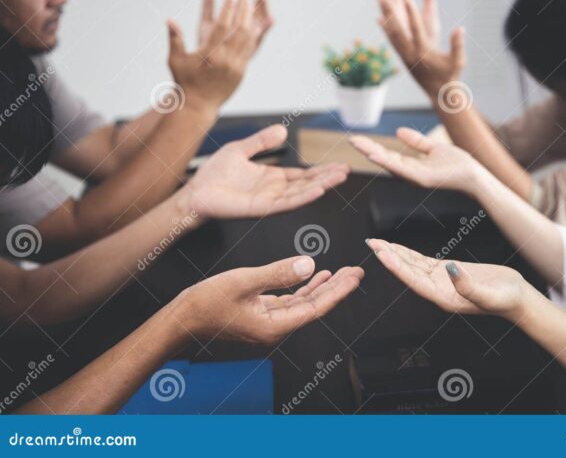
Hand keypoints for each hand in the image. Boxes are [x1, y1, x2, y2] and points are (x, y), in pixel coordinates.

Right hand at [167, 0, 273, 108]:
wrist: (198, 106)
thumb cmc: (184, 82)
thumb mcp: (176, 60)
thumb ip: (175, 39)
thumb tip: (168, 19)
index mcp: (211, 55)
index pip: (223, 27)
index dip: (228, 9)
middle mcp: (226, 60)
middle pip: (239, 31)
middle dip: (244, 12)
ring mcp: (236, 67)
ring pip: (247, 41)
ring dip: (250, 23)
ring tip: (252, 9)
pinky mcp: (241, 72)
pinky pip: (250, 51)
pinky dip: (253, 38)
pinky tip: (254, 27)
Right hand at [177, 255, 363, 344]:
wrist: (181, 319)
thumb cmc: (206, 303)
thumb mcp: (244, 281)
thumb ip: (278, 273)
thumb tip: (309, 265)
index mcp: (274, 326)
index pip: (316, 308)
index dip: (338, 292)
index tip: (355, 277)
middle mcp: (275, 328)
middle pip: (315, 306)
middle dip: (337, 288)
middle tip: (357, 272)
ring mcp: (269, 322)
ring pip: (304, 303)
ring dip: (323, 286)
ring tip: (342, 272)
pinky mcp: (261, 314)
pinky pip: (290, 301)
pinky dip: (304, 288)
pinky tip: (315, 276)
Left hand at [181, 124, 349, 218]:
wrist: (194, 192)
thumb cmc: (213, 175)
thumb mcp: (241, 150)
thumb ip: (262, 141)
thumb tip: (283, 130)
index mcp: (272, 179)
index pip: (303, 175)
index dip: (321, 171)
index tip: (339, 165)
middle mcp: (275, 191)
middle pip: (307, 184)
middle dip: (327, 178)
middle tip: (346, 170)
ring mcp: (270, 201)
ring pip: (301, 194)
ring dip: (321, 186)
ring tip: (339, 178)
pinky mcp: (261, 209)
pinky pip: (286, 203)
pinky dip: (303, 197)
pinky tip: (318, 190)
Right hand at [349, 126, 481, 191]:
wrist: (474, 175)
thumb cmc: (457, 164)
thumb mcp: (433, 148)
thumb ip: (416, 142)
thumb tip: (398, 131)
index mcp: (412, 166)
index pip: (388, 155)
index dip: (373, 147)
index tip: (358, 138)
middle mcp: (410, 173)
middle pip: (385, 159)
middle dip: (367, 149)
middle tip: (351, 138)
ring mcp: (414, 177)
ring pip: (390, 163)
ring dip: (373, 153)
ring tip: (358, 144)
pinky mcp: (421, 179)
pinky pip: (401, 169)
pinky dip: (387, 162)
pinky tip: (375, 154)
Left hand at [366, 238, 524, 318]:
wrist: (518, 298)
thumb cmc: (506, 300)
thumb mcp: (490, 295)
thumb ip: (468, 286)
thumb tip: (450, 269)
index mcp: (444, 298)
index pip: (414, 281)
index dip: (397, 267)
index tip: (382, 255)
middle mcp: (438, 291)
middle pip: (408, 272)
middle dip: (389, 257)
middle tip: (371, 243)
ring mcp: (442, 281)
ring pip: (412, 265)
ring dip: (395, 254)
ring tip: (378, 243)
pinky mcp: (448, 272)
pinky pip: (423, 262)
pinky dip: (409, 254)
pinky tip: (398, 247)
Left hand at [374, 0, 463, 95]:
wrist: (437, 93)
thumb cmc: (450, 76)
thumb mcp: (458, 62)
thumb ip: (457, 45)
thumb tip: (460, 29)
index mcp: (423, 53)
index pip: (416, 31)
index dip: (412, 14)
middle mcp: (409, 52)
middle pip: (397, 29)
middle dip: (390, 11)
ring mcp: (403, 53)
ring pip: (392, 30)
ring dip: (386, 13)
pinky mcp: (402, 54)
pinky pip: (391, 38)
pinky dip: (385, 26)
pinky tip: (379, 16)